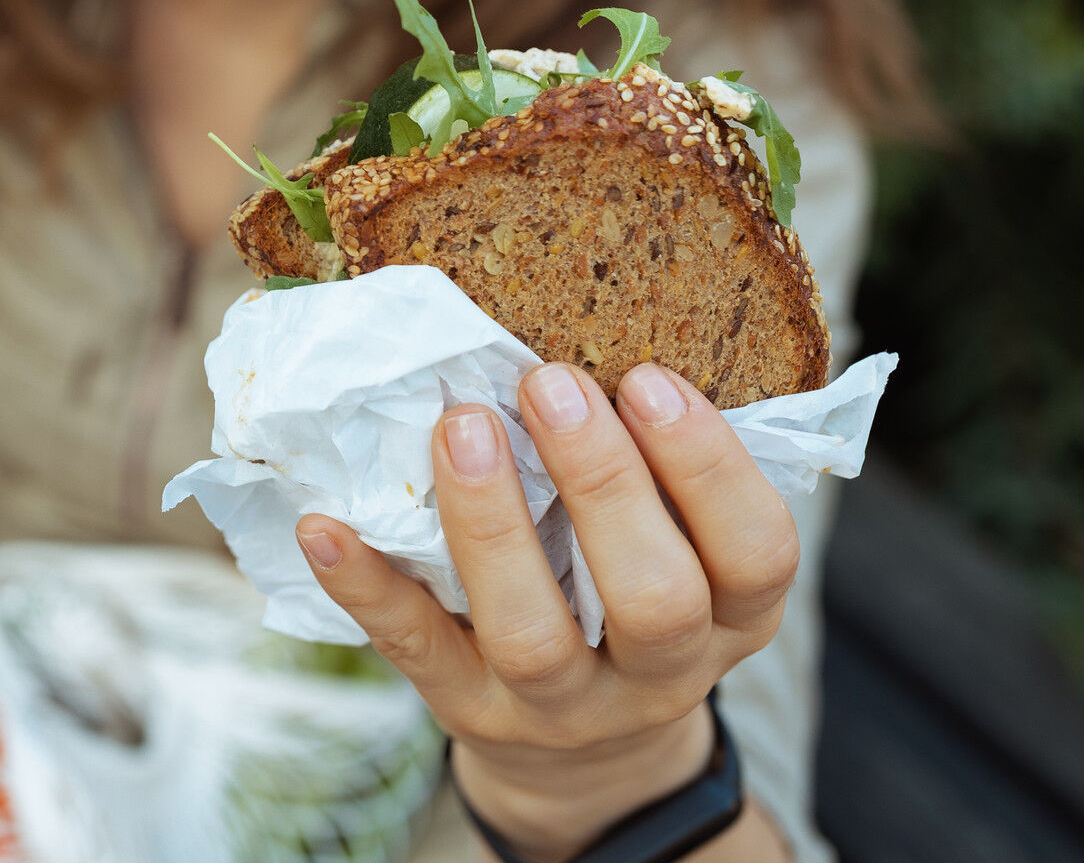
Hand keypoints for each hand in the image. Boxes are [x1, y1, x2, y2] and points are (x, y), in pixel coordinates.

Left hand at [297, 362, 798, 862]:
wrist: (586, 762)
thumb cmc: (629, 599)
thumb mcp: (683, 553)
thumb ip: (659, 473)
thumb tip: (583, 320)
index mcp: (732, 617)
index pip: (758, 554)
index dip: (710, 469)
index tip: (648, 378)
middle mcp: (660, 673)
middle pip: (654, 600)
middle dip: (604, 485)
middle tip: (550, 382)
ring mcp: (560, 706)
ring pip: (535, 636)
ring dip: (492, 525)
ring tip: (462, 426)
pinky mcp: (469, 712)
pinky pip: (416, 651)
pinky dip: (368, 588)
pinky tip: (326, 525)